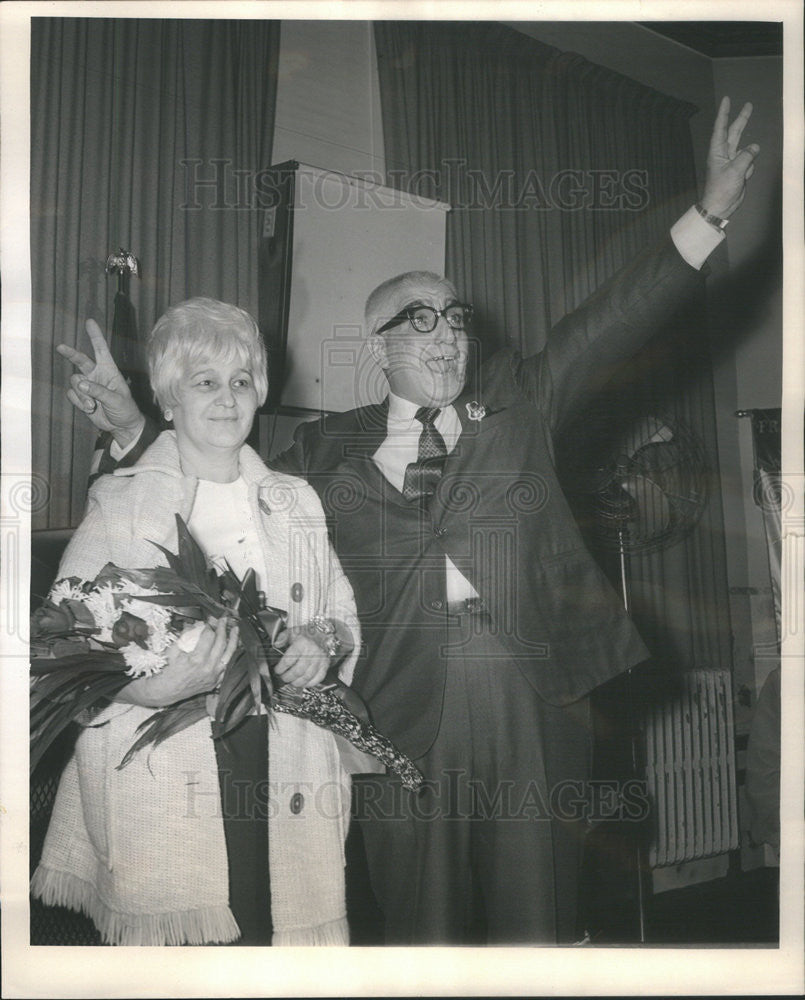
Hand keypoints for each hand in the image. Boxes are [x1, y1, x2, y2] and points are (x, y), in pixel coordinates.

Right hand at [57, 318, 145, 447]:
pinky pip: (72, 394)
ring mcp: (88, 386)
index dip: (95, 336)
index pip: (101, 350)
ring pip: (74, 381)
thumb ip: (98, 391)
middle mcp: (97, 375)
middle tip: (61, 347)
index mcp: (110, 371)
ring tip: (93, 405)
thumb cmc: (125, 410)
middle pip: (81, 360)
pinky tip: (90, 409)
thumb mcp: (116, 399)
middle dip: (71, 353)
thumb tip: (80, 383)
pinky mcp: (82, 397)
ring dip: (82, 394)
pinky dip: (79, 402)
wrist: (121, 427)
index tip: (90, 322)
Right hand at [118, 617, 237, 708]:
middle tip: (223, 620)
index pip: (209, 636)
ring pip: (228, 654)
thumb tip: (195, 624)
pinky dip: (229, 655)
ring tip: (236, 630)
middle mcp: (208, 668)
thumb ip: (186, 636)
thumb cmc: (167, 671)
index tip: (208, 621)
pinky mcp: (215, 682)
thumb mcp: (173, 650)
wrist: (166, 691)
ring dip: (233, 640)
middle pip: (221, 643)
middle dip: (222, 628)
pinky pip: (227, 666)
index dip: (209, 626)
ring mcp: (214, 676)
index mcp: (197, 659)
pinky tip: (231, 647)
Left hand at [274, 631, 331, 688]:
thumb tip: (276, 645)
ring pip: (307, 677)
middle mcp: (312, 651)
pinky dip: (309, 683)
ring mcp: (320, 659)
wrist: (321, 633)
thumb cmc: (305, 633)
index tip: (277, 671)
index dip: (281, 668)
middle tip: (283, 678)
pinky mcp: (325, 664)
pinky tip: (303, 683)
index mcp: (302, 642)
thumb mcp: (292, 632)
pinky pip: (318, 678)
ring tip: (291, 681)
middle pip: (297, 671)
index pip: (289, 660)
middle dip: (287, 677)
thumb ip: (282, 638)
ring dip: (297, 682)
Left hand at [700, 96, 759, 219]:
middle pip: (734, 132)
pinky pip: (749, 163)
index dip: (724, 113)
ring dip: (748, 155)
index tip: (726, 99)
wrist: (720, 207)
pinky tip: (742, 180)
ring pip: (745, 149)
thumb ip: (747, 156)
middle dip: (741, 119)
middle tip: (748, 105)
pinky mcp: (739, 169)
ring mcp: (732, 161)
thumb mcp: (735, 171)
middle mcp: (724, 153)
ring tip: (742, 172)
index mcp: (717, 151)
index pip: (721, 128)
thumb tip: (755, 147)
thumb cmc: (722, 189)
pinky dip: (749, 170)